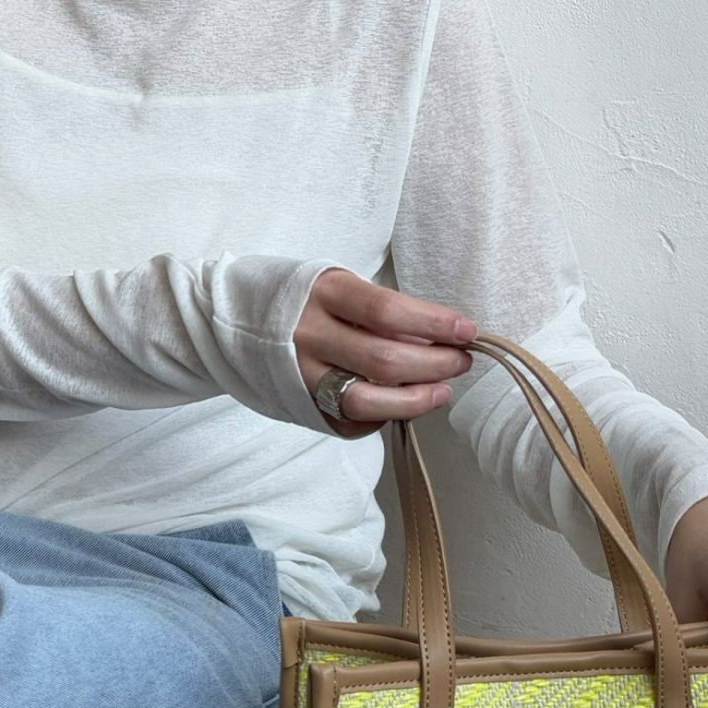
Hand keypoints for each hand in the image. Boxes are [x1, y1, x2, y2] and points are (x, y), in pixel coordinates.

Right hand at [294, 268, 477, 439]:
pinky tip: (403, 403)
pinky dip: (385, 415)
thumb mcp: (341, 286)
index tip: (467, 331)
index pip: (388, 311)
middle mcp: (310, 335)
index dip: (434, 324)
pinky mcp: (302, 405)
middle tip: (461, 361)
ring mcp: (302, 375)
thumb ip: (383, 312)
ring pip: (368, 401)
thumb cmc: (308, 301)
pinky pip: (352, 421)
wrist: (240, 321)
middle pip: (384, 360)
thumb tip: (443, 338)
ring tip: (443, 391)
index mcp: (325, 293)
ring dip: (416, 400)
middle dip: (435, 364)